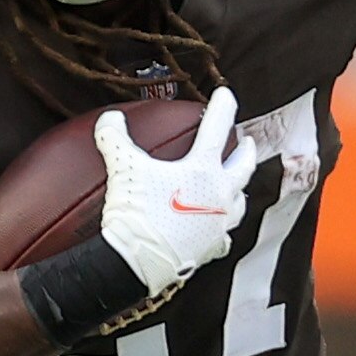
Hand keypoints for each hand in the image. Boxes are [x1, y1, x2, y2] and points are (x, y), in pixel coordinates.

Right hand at [93, 87, 257, 293]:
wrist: (136, 261)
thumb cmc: (136, 213)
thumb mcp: (123, 168)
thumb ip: (115, 138)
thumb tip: (109, 119)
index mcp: (203, 170)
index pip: (218, 128)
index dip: (223, 106)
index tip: (226, 94)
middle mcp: (219, 195)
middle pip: (243, 166)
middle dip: (246, 151)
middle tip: (246, 141)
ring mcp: (218, 224)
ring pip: (241, 203)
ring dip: (241, 190)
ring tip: (238, 185)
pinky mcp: (211, 248)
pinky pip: (224, 236)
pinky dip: (223, 228)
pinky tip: (219, 229)